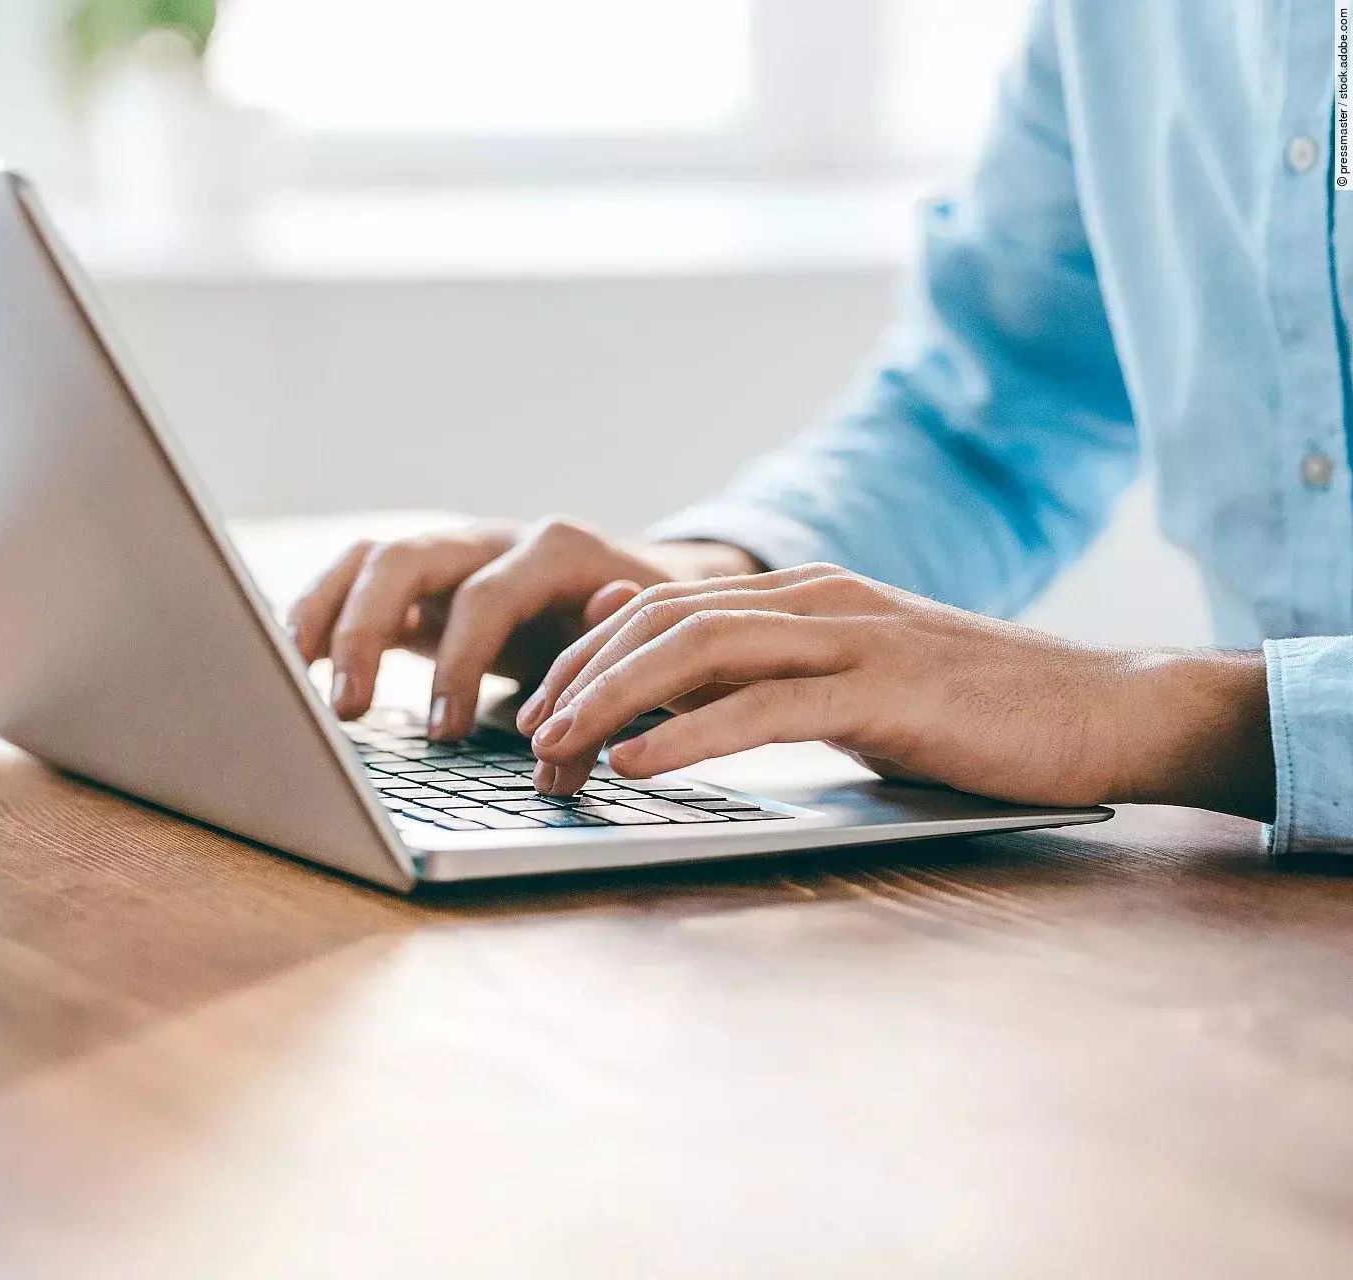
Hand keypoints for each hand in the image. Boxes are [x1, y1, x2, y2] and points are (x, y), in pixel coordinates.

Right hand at [286, 517, 763, 739]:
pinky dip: (321, 612)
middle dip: (365, 632)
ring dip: (325, 613)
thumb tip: (602, 641)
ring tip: (293, 674)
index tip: (444, 734)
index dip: (458, 665)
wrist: (656, 591)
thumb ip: (618, 653)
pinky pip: (358, 580)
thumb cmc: (648, 630)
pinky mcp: (427, 583)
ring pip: (369, 559)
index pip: (486, 598)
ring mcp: (453, 556)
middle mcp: (493, 541)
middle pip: (405, 559)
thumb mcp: (647, 644)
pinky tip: (293, 658)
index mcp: (552, 552)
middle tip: (346, 709)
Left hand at [517, 563, 1275, 821]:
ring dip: (612, 702)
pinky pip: (763, 708)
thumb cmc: (973, 712)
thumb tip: (657, 661)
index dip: (585, 655)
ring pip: (697, 651)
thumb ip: (762, 669)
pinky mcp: (885, 690)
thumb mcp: (849, 683)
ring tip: (555, 748)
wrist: (1104, 710)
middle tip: (526, 738)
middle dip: (579, 678)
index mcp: (803, 596)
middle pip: (661, 622)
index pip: (661, 608)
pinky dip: (687, 736)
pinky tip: (637, 764)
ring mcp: (852, 637)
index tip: (536, 708)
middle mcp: (816, 601)